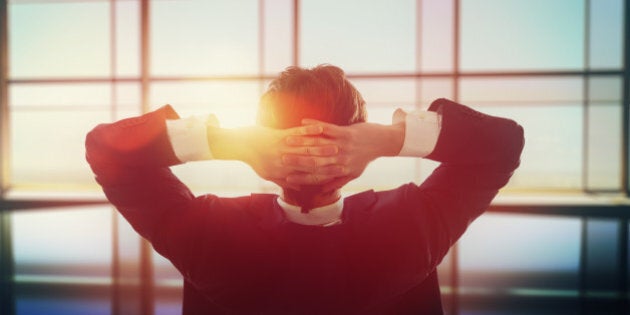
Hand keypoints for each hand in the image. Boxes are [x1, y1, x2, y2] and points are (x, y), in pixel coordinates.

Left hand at [207, 124, 344, 189]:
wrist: (239, 145)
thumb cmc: (254, 159)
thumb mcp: (268, 174)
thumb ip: (283, 180)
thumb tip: (297, 185)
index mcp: (282, 174)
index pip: (307, 177)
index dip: (323, 175)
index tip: (336, 174)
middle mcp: (284, 164)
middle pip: (310, 163)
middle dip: (327, 162)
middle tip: (342, 161)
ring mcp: (282, 149)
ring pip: (307, 149)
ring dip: (323, 146)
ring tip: (337, 145)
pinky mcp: (278, 136)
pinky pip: (297, 133)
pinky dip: (310, 130)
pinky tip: (321, 128)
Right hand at [282, 119, 404, 191]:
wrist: (381, 142)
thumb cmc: (365, 158)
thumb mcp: (353, 173)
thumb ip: (337, 182)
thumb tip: (322, 191)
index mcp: (340, 170)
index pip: (318, 175)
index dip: (302, 176)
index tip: (288, 177)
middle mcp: (340, 159)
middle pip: (315, 161)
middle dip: (297, 160)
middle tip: (281, 158)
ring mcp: (342, 145)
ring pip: (318, 145)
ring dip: (301, 142)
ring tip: (287, 140)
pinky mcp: (345, 132)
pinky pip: (327, 128)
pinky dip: (314, 125)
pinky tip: (302, 122)